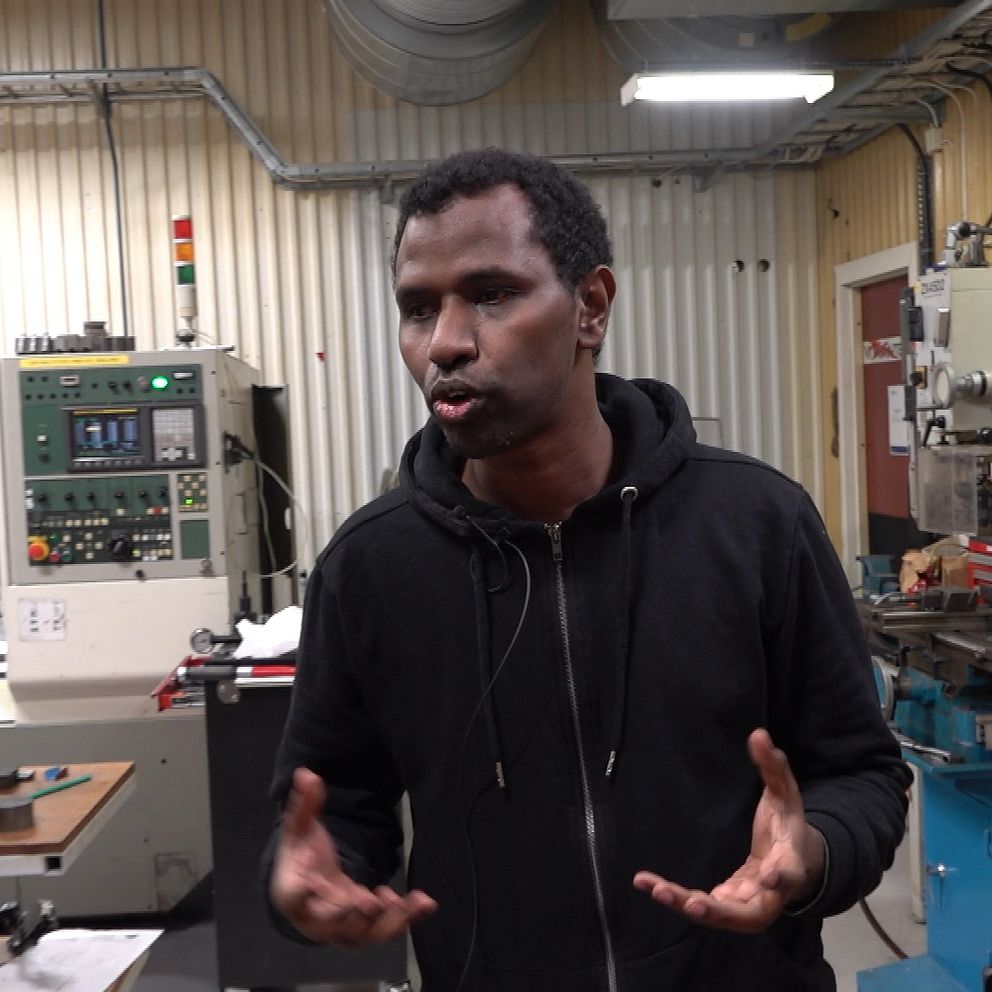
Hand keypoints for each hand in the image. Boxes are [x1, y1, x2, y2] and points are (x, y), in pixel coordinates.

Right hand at [270, 767, 436, 945]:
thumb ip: (304, 804)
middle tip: (369, 902)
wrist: (307, 886)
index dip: (302, 893)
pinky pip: (384, 931)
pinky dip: (405, 920)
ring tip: (411, 902)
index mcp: (291, 891)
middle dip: (350, 915)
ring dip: (389, 921)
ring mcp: (341, 928)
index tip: (312, 884)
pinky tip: (422, 902)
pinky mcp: (363, 929)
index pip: (294, 896)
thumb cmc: (300, 856)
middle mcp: (315, 917)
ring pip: (364, 934)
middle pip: (330, 924)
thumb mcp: (299, 828)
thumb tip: (306, 774)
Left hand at [632, 729, 824, 933]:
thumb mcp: (785, 793)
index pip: (790, 873)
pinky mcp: (728, 903)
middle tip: (693, 903)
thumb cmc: (787, 824)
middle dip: (721, 911)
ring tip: (658, 890)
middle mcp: (771, 893)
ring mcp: (748, 902)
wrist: (793, 859)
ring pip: (720, 915)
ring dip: (689, 905)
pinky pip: (702, 906)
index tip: (769, 877)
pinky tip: (647, 884)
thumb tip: (759, 734)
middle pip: (751, 914)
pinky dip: (677, 898)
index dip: (782, 877)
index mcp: (790, 862)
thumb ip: (773, 766)